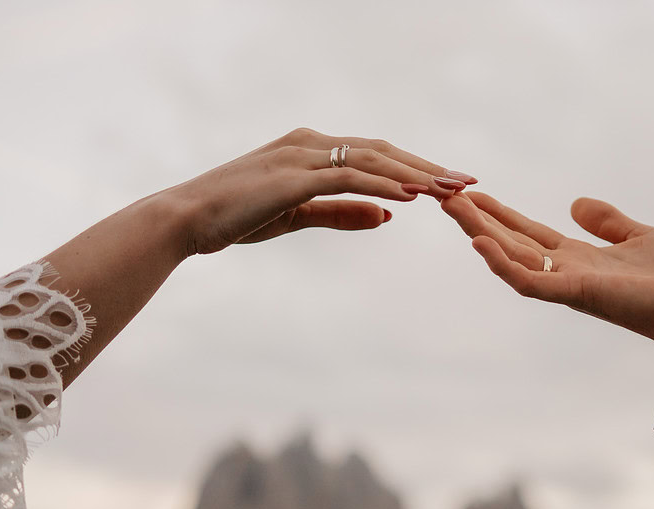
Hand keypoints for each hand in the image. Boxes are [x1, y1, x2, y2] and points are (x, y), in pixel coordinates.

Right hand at [167, 127, 476, 255]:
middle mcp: (310, 144)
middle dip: (428, 167)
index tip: (450, 183)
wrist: (186, 219)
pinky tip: (411, 198)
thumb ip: (343, 213)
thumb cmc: (236, 217)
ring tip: (451, 191)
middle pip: (383, 152)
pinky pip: (347, 177)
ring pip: (372, 161)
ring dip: (415, 175)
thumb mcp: (298, 216)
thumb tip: (388, 219)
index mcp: (312, 150)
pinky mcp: (292, 177)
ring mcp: (301, 157)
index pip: (375, 155)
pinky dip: (383, 186)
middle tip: (468, 183)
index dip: (416, 168)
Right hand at [441, 192, 653, 370]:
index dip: (499, 214)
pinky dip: (503, 265)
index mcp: (578, 259)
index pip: (528, 234)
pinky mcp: (577, 295)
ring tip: (452, 207)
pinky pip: (530, 282)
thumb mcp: (638, 236)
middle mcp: (566, 272)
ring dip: (480, 233)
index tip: (470, 192)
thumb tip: (574, 203)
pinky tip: (480, 242)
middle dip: (478, 220)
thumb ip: (606, 222)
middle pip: (510, 243)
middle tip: (443, 194)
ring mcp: (568, 285)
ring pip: (511, 258)